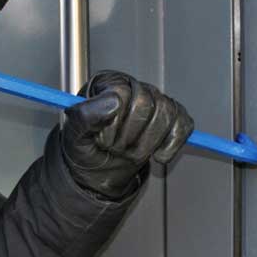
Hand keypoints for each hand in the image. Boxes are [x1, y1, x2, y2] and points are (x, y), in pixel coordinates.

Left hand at [60, 71, 193, 199]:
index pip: (121, 93)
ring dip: (148, 143)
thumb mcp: (74, 136)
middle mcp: (133, 87)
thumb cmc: (86, 149)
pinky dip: (171, 145)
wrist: (98, 172)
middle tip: (116, 148)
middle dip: (130, 136)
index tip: (103, 140)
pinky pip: (183, 124)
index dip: (114, 123)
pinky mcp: (171, 118)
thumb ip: (85, 115)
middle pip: (147, 103)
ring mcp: (155, 101)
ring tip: (130, 151)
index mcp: (107, 84)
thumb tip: (112, 101)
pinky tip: (156, 154)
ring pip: (167, 113)